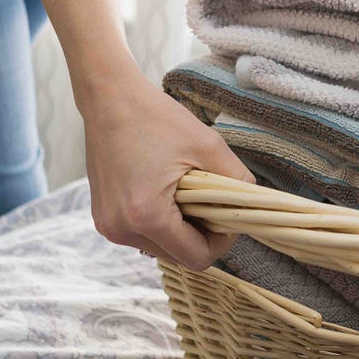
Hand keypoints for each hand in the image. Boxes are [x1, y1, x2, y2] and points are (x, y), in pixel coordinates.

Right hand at [81, 70, 253, 269]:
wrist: (110, 100)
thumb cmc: (157, 119)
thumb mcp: (208, 146)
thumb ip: (237, 180)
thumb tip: (254, 203)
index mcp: (147, 216)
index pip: (197, 258)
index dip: (221, 242)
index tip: (228, 216)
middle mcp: (121, 229)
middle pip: (178, 257)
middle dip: (201, 236)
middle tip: (211, 201)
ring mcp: (108, 226)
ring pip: (161, 248)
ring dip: (180, 230)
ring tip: (187, 192)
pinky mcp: (103, 217)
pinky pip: (142, 234)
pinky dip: (161, 222)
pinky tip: (168, 192)